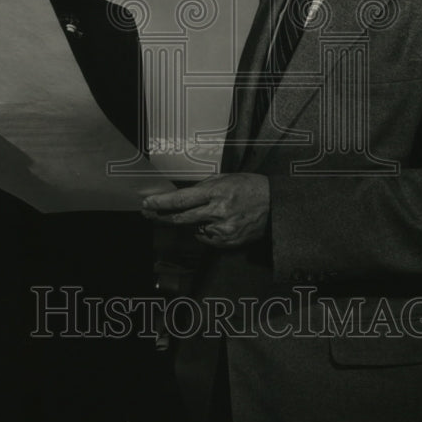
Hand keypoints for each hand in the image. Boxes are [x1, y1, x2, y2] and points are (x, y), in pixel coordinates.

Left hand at [141, 173, 269, 247]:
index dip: (161, 203)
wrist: (275, 205)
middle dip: (161, 217)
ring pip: (193, 229)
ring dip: (190, 223)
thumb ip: (203, 188)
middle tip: (148, 213)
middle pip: (181, 219)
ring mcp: (223, 230)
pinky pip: (207, 238)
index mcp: (216, 192)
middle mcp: (218, 212)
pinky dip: (205, 230)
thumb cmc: (249, 187)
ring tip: (204, 212)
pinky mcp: (229, 242)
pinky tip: (215, 222)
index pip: (181, 200)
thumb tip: (180, 196)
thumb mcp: (225, 178)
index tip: (147, 203)